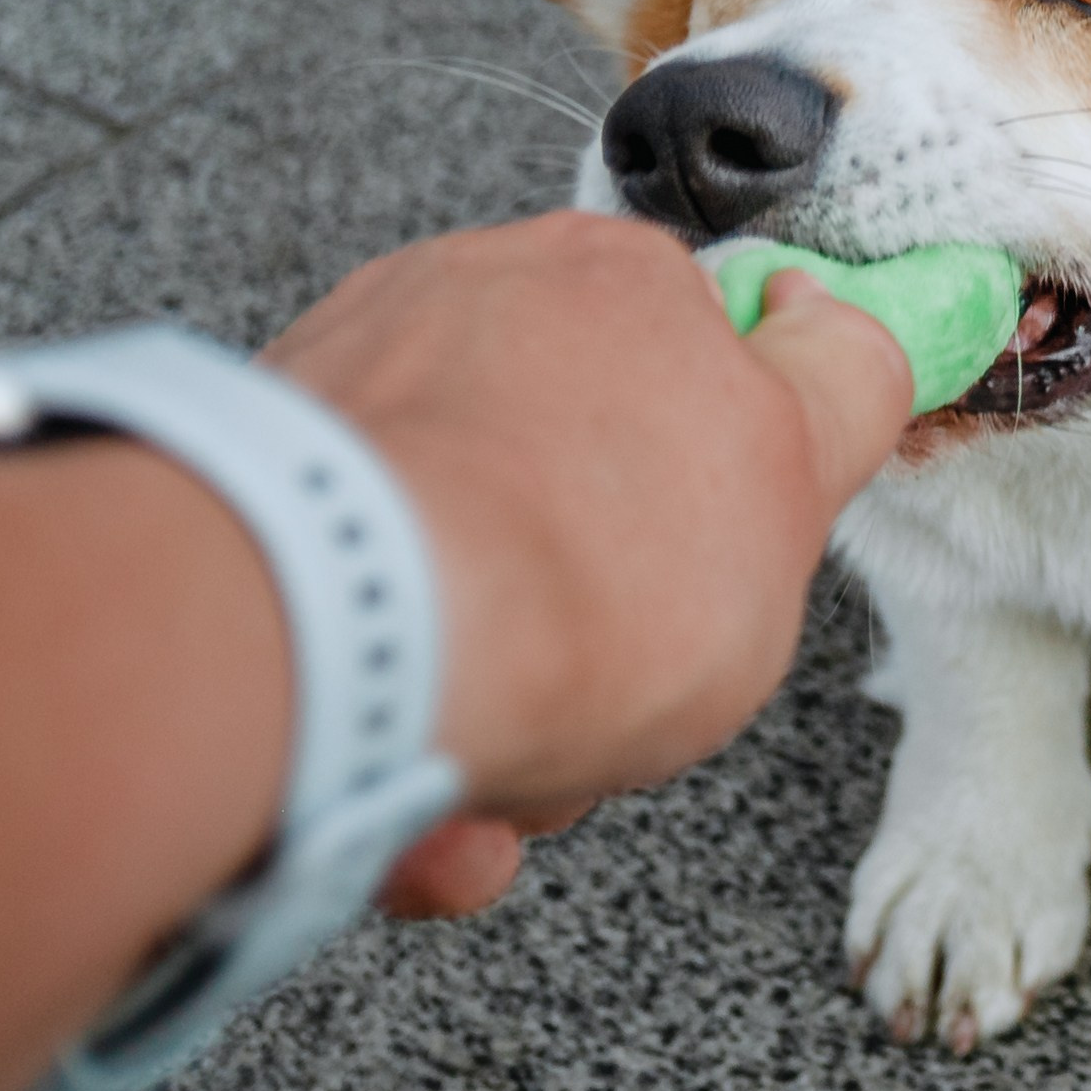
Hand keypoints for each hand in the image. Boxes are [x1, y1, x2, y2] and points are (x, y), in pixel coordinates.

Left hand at [263, 211, 908, 914]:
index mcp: (615, 281)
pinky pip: (356, 625)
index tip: (703, 572)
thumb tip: (837, 329)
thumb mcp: (797, 476)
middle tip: (603, 693)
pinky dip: (390, 724)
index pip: (699, 363)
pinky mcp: (253, 510)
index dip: (719, 493)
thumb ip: (833, 400)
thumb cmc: (579, 566)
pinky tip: (418, 809)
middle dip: (595, 621)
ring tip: (493, 778)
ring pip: (466, 578)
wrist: (355, 637)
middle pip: (574, 490)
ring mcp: (349, 400)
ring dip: (494, 699)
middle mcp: (470, 304)